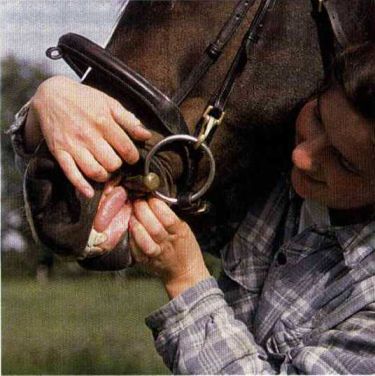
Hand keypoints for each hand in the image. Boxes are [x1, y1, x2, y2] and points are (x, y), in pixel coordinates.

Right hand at [26, 75, 151, 197]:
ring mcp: (73, 145)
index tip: (131, 157)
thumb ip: (129, 120)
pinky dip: (81, 186)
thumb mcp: (109, 103)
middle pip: (112, 163)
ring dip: (104, 175)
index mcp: (104, 122)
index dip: (133, 157)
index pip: (126, 148)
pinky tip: (90, 192)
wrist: (52, 95)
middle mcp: (89, 136)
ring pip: (94, 171)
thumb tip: (146, 135)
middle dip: (118, 165)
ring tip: (105, 170)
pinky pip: (71, 174)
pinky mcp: (60, 152)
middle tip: (116, 161)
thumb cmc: (85, 99)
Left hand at [129, 198, 209, 298]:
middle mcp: (168, 244)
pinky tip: (130, 229)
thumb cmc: (186, 247)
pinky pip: (136, 250)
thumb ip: (170, 217)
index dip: (156, 205)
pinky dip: (132, 238)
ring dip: (136, 225)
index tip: (149, 196)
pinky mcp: (146, 262)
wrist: (185, 271)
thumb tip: (154, 200)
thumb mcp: (184, 228)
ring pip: (144, 240)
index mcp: (180, 233)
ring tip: (132, 214)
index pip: (168, 218)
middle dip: (143, 211)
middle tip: (137, 201)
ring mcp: (157, 254)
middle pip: (154, 227)